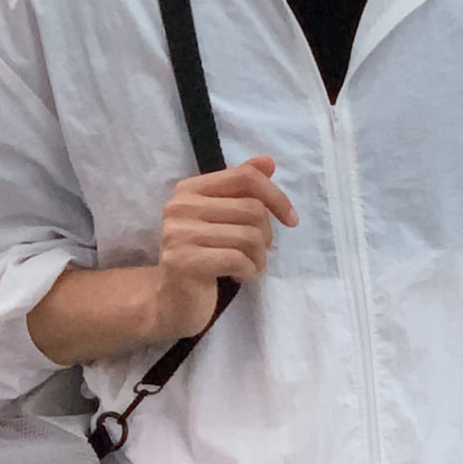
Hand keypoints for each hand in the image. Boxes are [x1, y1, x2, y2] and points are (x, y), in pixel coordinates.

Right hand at [151, 155, 297, 338]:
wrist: (171, 301)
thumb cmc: (202, 256)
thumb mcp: (222, 219)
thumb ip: (241, 189)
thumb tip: (268, 162)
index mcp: (189, 189)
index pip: (244, 177)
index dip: (276, 196)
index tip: (291, 219)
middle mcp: (180, 206)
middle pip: (252, 209)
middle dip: (266, 236)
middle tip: (258, 253)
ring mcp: (180, 234)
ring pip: (250, 236)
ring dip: (259, 257)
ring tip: (248, 266)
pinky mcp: (185, 262)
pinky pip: (238, 259)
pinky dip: (249, 271)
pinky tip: (238, 276)